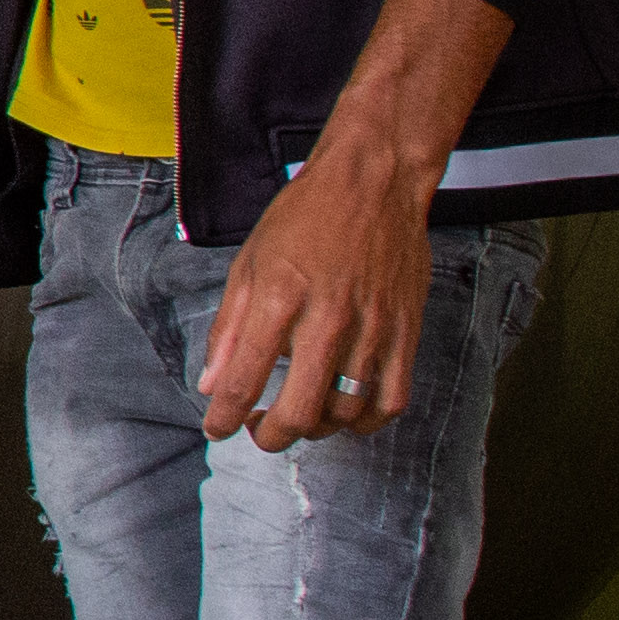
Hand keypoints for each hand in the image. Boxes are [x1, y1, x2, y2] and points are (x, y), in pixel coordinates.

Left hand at [197, 154, 427, 449]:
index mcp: (278, 298)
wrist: (373, 183)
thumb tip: (211, 384)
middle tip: (259, 432)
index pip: (243, 379)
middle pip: (299, 410)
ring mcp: (373, 329)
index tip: (216, 429)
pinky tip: (346, 414)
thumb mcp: (248, 262)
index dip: (224, 416)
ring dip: (316, 428)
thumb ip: (230, 327)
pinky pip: (392, 400)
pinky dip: (367, 421)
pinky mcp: (407, 332)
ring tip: (299, 415)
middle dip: (270, 436)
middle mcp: (327, 319)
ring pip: (345, 412)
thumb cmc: (304, 218)